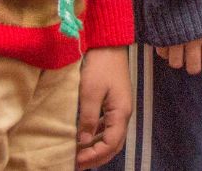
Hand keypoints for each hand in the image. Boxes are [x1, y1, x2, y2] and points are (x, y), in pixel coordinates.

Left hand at [77, 47, 131, 169]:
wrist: (108, 43)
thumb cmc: (100, 65)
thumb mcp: (90, 92)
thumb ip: (88, 118)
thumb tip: (84, 141)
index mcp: (121, 113)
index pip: (111, 144)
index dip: (95, 156)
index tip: (77, 161)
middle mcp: (123, 113)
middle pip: (114, 144)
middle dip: (97, 156)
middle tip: (77, 164)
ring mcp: (119, 108)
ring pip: (111, 136)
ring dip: (97, 148)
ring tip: (79, 154)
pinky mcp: (113, 102)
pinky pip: (107, 126)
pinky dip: (97, 136)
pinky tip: (84, 137)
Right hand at [156, 32, 201, 80]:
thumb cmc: (196, 0)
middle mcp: (194, 41)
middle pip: (193, 68)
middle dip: (193, 66)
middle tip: (191, 61)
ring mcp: (177, 39)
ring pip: (176, 63)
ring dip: (177, 59)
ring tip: (178, 49)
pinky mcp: (163, 36)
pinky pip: (162, 53)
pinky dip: (165, 51)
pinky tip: (168, 43)